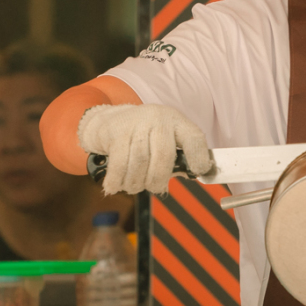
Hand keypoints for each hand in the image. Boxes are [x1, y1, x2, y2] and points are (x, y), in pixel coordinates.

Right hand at [76, 104, 213, 194]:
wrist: (106, 120)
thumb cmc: (141, 137)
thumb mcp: (164, 141)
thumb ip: (178, 159)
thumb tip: (191, 175)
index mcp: (176, 121)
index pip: (194, 138)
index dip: (199, 157)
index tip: (198, 172)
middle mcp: (157, 119)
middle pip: (164, 156)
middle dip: (158, 179)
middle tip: (154, 187)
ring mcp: (135, 123)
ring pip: (140, 162)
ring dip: (136, 183)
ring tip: (133, 185)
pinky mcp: (115, 131)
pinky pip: (119, 164)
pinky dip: (117, 181)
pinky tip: (116, 185)